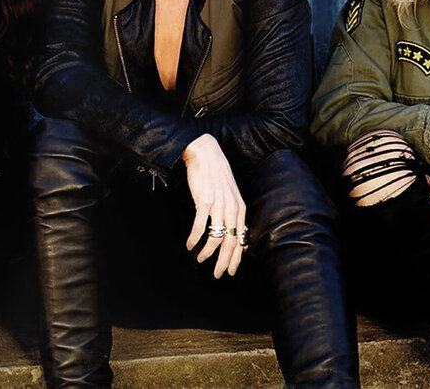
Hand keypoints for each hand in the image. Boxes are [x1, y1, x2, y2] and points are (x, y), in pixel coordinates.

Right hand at [182, 134, 245, 277]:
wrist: (206, 154)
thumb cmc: (217, 175)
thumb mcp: (231, 194)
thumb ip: (232, 212)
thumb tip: (231, 232)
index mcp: (240, 208)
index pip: (241, 239)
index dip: (236, 258)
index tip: (231, 271)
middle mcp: (232, 209)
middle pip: (231, 243)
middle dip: (224, 262)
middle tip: (218, 274)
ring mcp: (218, 205)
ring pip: (216, 238)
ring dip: (207, 253)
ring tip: (200, 259)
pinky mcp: (204, 201)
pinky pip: (200, 227)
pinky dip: (194, 239)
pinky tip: (189, 244)